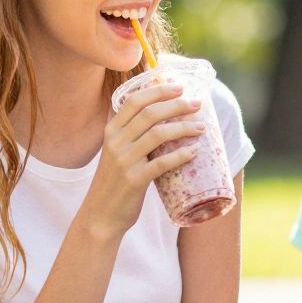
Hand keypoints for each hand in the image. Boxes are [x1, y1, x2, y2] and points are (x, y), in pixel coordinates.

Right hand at [97, 77, 208, 233]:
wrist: (100, 215)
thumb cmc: (114, 182)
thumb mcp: (116, 152)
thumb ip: (131, 135)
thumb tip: (163, 117)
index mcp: (111, 131)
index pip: (134, 101)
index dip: (158, 91)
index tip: (179, 87)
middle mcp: (115, 142)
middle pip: (150, 113)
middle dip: (177, 105)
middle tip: (197, 104)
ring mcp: (124, 161)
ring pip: (158, 134)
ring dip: (184, 128)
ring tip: (201, 128)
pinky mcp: (134, 180)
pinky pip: (162, 163)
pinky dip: (181, 155)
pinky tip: (194, 152)